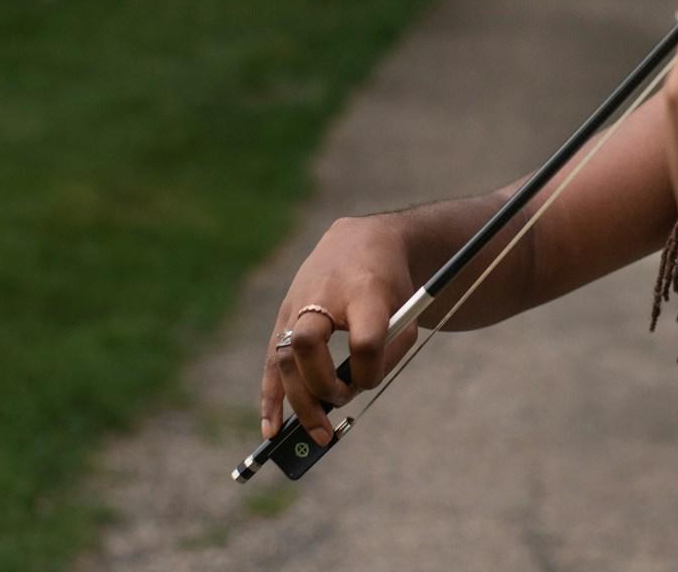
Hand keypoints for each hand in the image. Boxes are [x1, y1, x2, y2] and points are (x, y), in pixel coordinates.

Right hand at [260, 216, 419, 444]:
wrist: (362, 243)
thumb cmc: (389, 286)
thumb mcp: (407, 312)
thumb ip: (387, 353)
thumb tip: (354, 391)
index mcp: (364, 289)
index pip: (364, 338)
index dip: (369, 368)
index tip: (370, 378)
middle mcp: (322, 295)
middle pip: (307, 344)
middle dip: (322, 384)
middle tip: (340, 403)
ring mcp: (297, 303)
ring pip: (285, 357)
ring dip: (299, 402)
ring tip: (319, 434)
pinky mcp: (283, 315)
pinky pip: (271, 360)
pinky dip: (270, 397)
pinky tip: (271, 430)